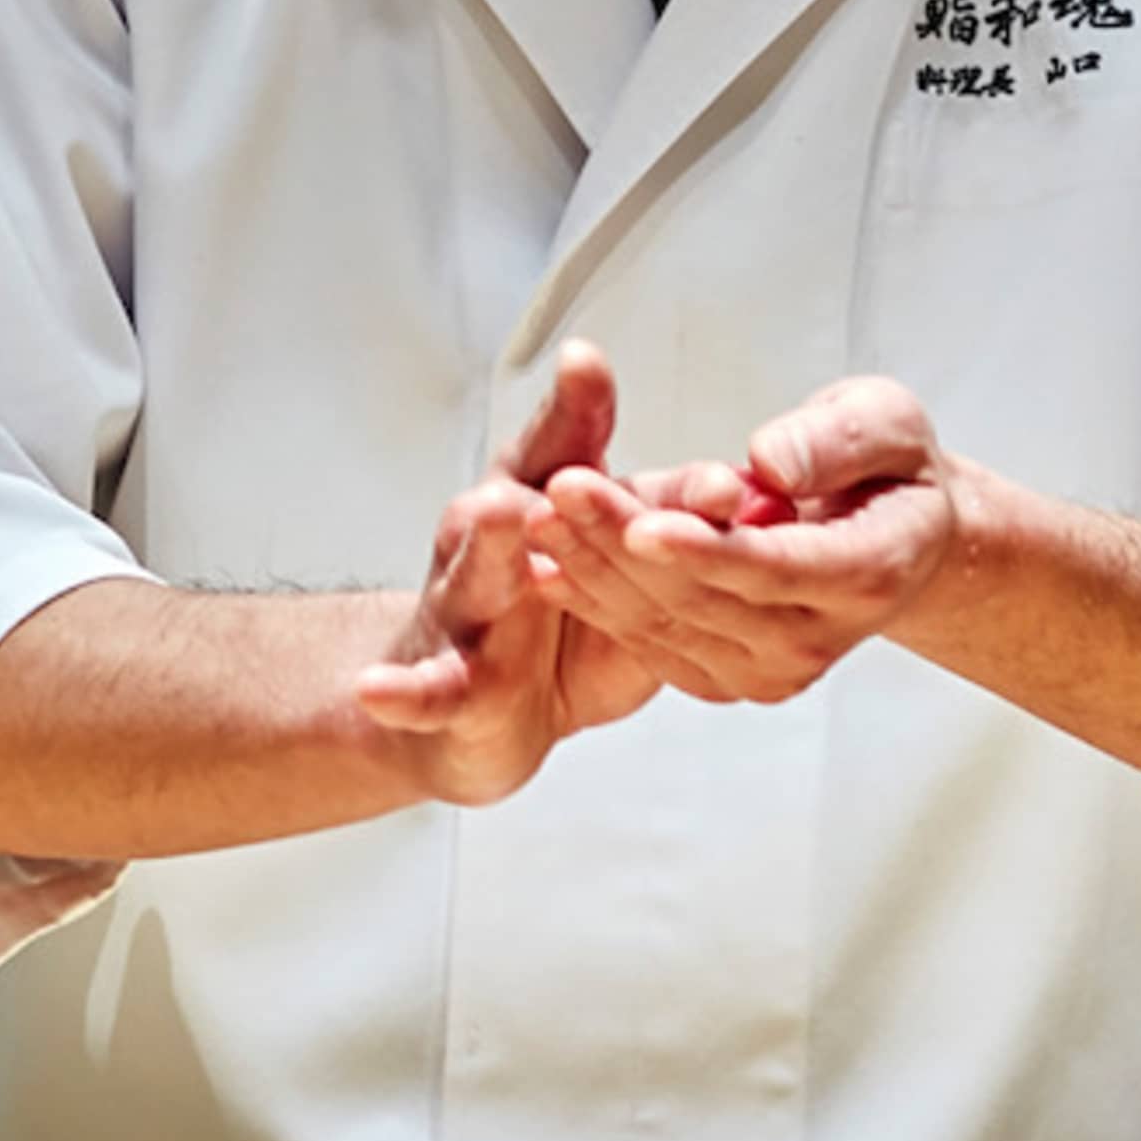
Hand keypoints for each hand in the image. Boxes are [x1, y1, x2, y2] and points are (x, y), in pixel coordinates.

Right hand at [358, 341, 658, 804]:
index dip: (624, 451)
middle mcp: (500, 544)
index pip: (590, 467)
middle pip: (532, 500)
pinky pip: (423, 687)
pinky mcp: (445, 682)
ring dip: (491, 543)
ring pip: (476, 572)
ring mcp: (468, 611)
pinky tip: (378, 686)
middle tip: (605, 453)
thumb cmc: (551, 628)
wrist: (470, 715)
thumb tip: (763, 495)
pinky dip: (403, 688)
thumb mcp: (623, 575)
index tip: (658, 425)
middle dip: (569, 480)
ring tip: (502, 515)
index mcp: (551, 512)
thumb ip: (674, 532)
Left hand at [527, 378, 967, 703]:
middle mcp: (815, 640)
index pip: (771, 569)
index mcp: (864, 575)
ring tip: (543, 516)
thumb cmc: (888, 471)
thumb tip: (770, 466)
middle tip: (561, 489)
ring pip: (666, 623)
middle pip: (703, 597)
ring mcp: (770, 671)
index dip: (703, 549)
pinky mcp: (731, 680)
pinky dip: (599, 601)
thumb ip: (834, 442)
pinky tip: (552, 561)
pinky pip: (652, 644)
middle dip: (623, 543)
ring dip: (596, 571)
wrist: (894, 541)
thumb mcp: (888, 425)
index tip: (642, 523)